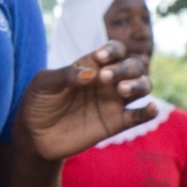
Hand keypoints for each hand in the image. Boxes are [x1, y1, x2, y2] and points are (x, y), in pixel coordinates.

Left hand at [16, 42, 154, 161]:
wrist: (34, 135)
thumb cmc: (38, 103)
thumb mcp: (44, 83)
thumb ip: (66, 75)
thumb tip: (91, 74)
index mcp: (93, 65)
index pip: (115, 50)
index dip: (112, 51)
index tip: (99, 58)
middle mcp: (108, 82)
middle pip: (133, 66)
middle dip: (125, 68)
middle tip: (107, 78)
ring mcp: (114, 102)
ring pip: (142, 87)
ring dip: (138, 85)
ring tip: (122, 90)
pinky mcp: (116, 124)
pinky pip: (139, 116)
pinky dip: (149, 112)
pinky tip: (151, 108)